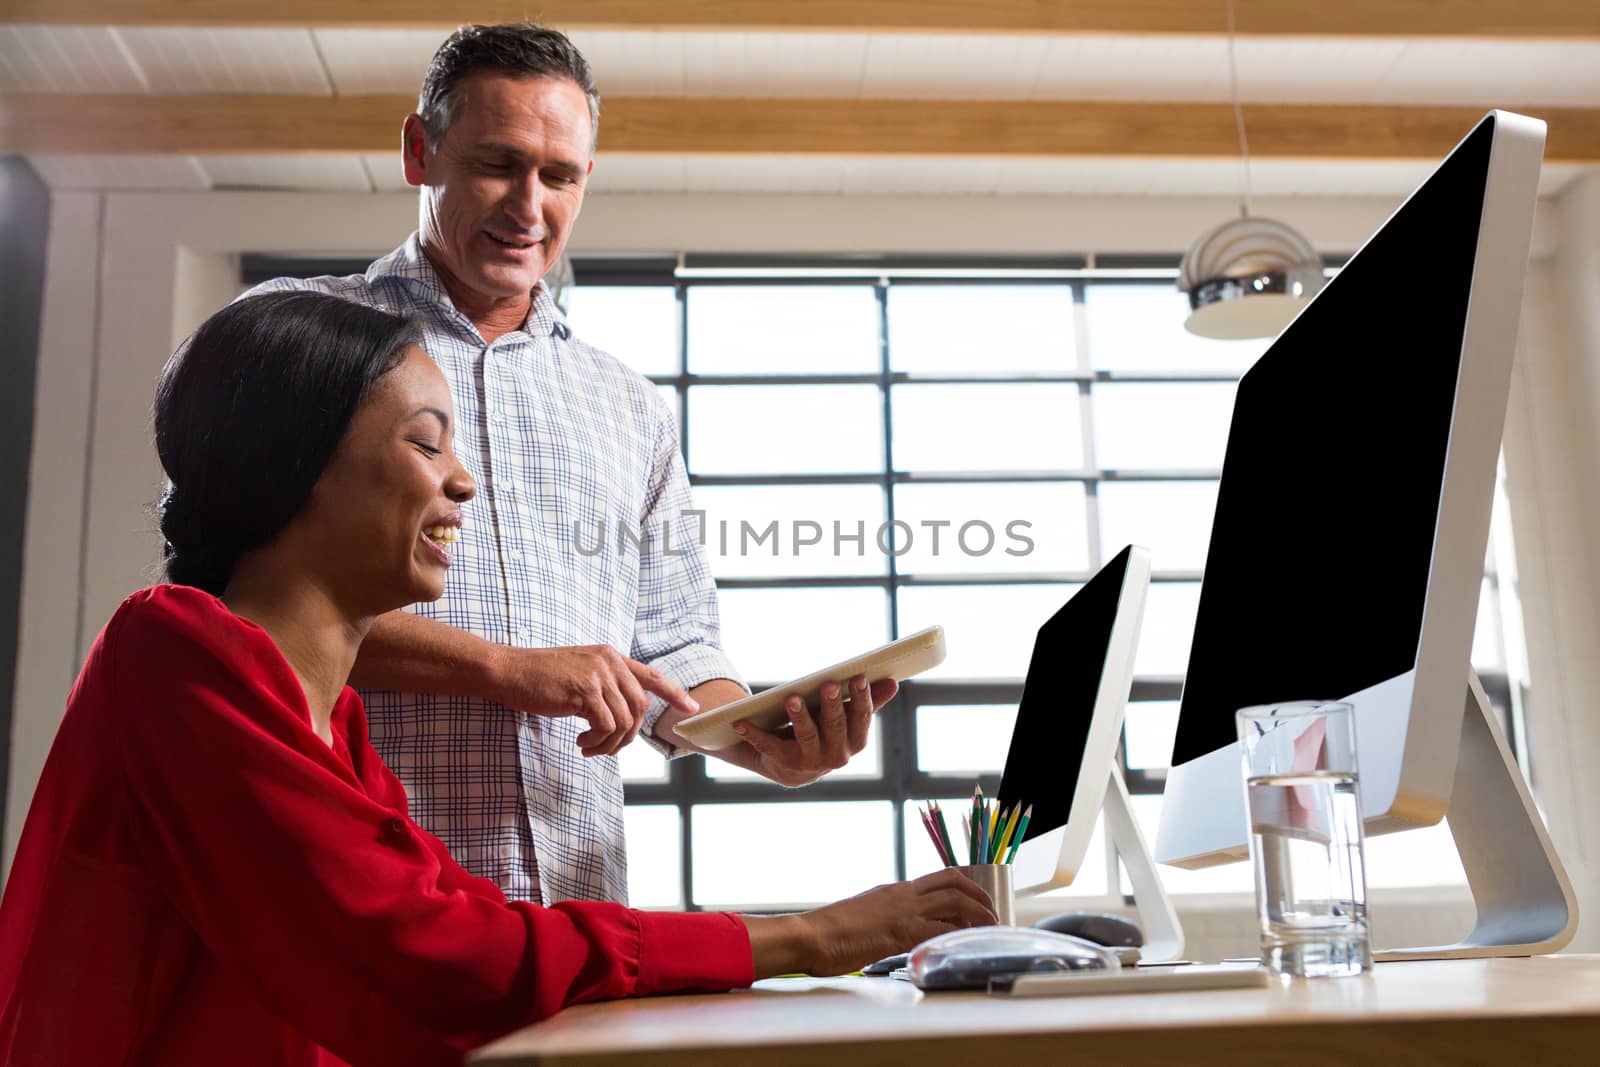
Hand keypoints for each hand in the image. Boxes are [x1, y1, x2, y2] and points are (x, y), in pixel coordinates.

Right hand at [489, 645, 698, 756]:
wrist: (509, 671)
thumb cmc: (540, 678)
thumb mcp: (579, 674)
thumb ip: (604, 687)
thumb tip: (624, 717)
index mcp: (611, 657)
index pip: (651, 675)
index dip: (674, 693)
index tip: (692, 709)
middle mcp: (609, 662)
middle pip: (640, 708)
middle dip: (629, 736)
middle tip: (605, 748)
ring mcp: (597, 675)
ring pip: (625, 722)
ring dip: (610, 744)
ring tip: (588, 748)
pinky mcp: (584, 691)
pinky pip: (607, 727)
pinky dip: (598, 743)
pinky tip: (581, 744)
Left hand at [730, 675, 897, 786]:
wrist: (794, 768)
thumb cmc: (826, 732)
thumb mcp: (846, 718)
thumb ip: (869, 702)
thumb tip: (893, 682)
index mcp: (855, 741)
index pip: (861, 718)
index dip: (860, 698)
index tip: (857, 677)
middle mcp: (836, 755)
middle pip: (835, 726)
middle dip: (831, 705)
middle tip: (827, 684)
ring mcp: (809, 761)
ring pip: (806, 736)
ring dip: (799, 716)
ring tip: (791, 698)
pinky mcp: (783, 763)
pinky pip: (768, 745)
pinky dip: (753, 732)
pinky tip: (741, 719)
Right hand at [745, 869, 996, 978]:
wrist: (809, 936)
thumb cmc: (828, 932)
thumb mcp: (863, 916)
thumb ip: (884, 918)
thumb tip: (895, 932)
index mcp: (894, 890)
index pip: (939, 878)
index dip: (965, 887)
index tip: (978, 902)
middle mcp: (902, 895)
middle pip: (953, 882)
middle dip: (980, 896)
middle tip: (993, 914)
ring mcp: (902, 912)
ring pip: (954, 902)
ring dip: (978, 913)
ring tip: (990, 928)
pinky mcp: (899, 933)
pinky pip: (938, 930)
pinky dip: (957, 935)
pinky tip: (966, 944)